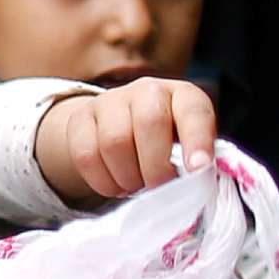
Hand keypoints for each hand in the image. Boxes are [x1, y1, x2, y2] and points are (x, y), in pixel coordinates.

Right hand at [34, 78, 219, 206]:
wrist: (123, 126)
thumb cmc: (168, 142)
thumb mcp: (191, 145)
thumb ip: (198, 161)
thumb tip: (199, 184)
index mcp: (182, 95)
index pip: (193, 112)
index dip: (197, 141)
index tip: (198, 170)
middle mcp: (146, 90)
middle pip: (149, 123)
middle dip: (156, 167)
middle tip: (160, 188)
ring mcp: (109, 100)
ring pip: (114, 142)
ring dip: (128, 177)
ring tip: (136, 186)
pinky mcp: (80, 117)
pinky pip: (85, 155)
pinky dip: (103, 181)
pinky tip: (116, 186)